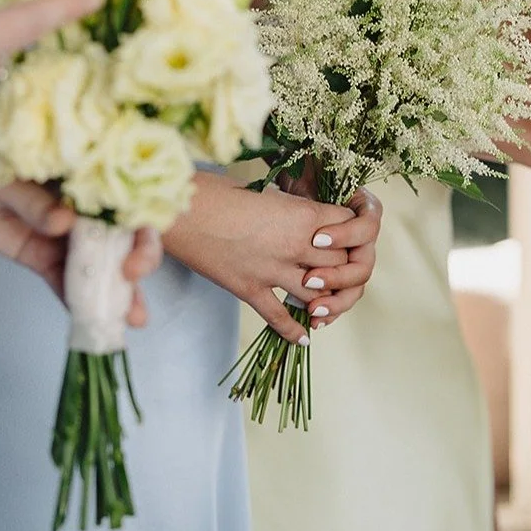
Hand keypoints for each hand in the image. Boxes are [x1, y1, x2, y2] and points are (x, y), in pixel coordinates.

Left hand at [0, 158, 160, 326]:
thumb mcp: (6, 170)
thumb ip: (34, 199)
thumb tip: (64, 222)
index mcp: (90, 178)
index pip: (132, 204)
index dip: (142, 231)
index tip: (133, 255)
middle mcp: (89, 208)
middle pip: (126, 239)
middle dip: (137, 268)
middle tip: (133, 294)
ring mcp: (68, 236)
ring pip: (100, 266)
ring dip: (115, 295)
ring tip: (129, 320)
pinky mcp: (44, 257)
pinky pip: (63, 280)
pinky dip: (76, 301)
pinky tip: (88, 320)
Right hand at [165, 173, 374, 343]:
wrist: (178, 209)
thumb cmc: (216, 191)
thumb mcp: (263, 192)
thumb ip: (288, 209)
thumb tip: (299, 218)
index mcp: (303, 214)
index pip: (349, 228)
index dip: (352, 235)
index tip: (347, 239)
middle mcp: (295, 244)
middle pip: (341, 264)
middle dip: (343, 270)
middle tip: (340, 274)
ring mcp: (272, 270)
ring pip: (318, 294)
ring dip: (325, 301)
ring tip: (325, 307)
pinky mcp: (249, 289)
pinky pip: (280, 317)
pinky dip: (295, 330)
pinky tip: (304, 339)